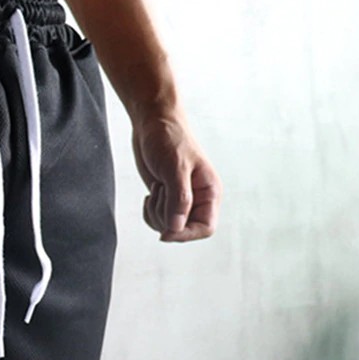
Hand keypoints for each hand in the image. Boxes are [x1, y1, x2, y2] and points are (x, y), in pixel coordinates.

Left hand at [130, 110, 221, 242]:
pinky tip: (151, 193)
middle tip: (160, 190)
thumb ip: (178, 200)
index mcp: (210, 192)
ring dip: (155, 211)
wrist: (153, 124)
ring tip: (157, 186)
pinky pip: (156, 220)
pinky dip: (149, 211)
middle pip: (182, 230)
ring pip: (166, 227)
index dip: (186, 235)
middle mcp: (198, 200)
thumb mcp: (175, 168)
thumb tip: (176, 228)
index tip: (166, 232)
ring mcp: (181, 201)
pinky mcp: (165, 199)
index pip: (205, 228)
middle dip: (165, 215)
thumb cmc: (169, 139)